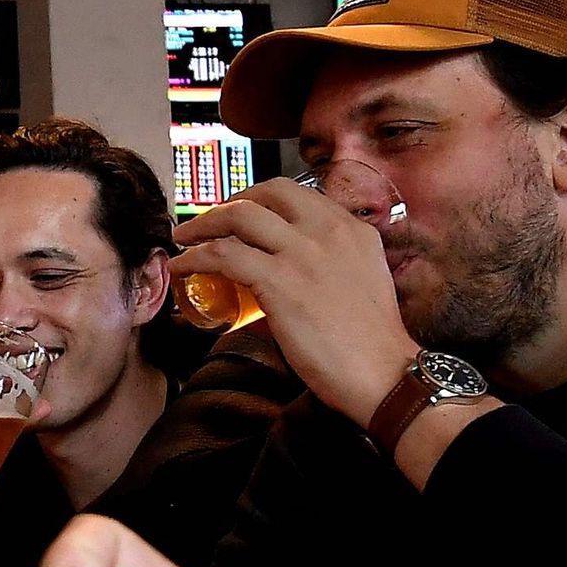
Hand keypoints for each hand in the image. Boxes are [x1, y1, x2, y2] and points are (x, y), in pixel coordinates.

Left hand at [173, 180, 416, 424]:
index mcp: (351, 228)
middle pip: (268, 193)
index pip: (298, 196)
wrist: (383, 373)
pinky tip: (183, 265)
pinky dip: (196, 257)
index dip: (262, 200)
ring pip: (239, 216)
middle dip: (232, 202)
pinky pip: (224, 254)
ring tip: (185, 238)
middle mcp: (328, 229)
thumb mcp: (365, 278)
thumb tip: (301, 269)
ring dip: (204, 223)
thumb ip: (336, 261)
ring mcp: (303, 252)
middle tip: (211, 221)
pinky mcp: (280, 280)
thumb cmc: (373, 342)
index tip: (243, 214)